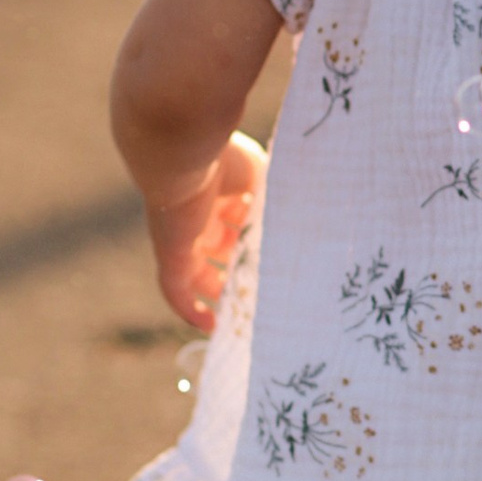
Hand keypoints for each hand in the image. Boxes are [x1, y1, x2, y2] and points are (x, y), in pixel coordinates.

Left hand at [147, 133, 266, 330]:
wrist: (184, 154)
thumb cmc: (226, 158)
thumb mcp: (263, 179)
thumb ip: (278, 198)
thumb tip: (311, 214)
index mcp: (224, 190)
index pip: (239, 220)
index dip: (257, 237)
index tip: (278, 256)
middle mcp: (202, 214)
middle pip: (220, 247)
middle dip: (240, 267)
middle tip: (266, 288)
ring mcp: (185, 235)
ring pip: (199, 273)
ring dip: (221, 291)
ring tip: (247, 312)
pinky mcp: (171, 254)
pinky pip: (175, 289)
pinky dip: (190, 309)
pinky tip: (211, 326)